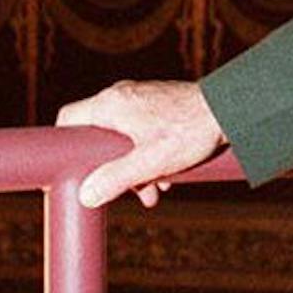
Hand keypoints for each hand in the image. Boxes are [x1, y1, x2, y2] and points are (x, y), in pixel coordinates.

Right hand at [54, 79, 224, 208]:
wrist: (229, 110)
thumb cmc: (189, 131)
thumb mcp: (150, 162)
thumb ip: (116, 179)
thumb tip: (86, 195)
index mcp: (111, 104)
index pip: (68, 119)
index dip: (63, 145)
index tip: (69, 171)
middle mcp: (121, 96)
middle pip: (98, 136)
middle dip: (110, 169)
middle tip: (128, 192)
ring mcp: (140, 99)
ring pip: (122, 138)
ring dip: (134, 168)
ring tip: (155, 191)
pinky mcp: (158, 106)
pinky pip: (140, 134)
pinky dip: (148, 155)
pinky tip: (168, 176)